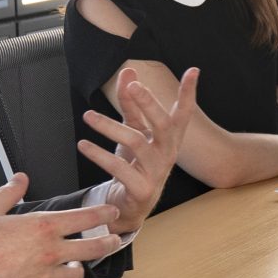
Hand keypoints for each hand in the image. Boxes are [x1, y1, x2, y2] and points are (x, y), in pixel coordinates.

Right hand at [0, 174, 126, 277]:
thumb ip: (10, 193)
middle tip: (114, 240)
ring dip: (78, 268)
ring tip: (76, 264)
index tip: (112, 213)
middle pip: (95, 248)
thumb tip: (20, 179)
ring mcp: (45, 276)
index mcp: (42, 227)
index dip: (103, 214)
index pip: (85, 218)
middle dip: (110, 243)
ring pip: (77, 274)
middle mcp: (50, 252)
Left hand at [81, 66, 198, 237]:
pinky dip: (99, 155)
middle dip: (148, 103)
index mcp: (169, 138)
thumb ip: (131, 104)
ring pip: (136, 142)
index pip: (184, 113)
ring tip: (88, 116)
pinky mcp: (141, 188)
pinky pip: (119, 168)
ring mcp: (157, 171)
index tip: (194, 71)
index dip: (189, 93)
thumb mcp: (132, 132)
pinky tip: (84, 144)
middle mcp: (167, 153)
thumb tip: (128, 73)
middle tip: (133, 86)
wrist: (130, 207)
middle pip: (163, 124)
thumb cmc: (135, 165)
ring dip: (109, 126)